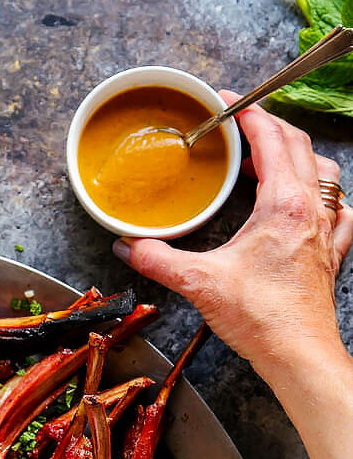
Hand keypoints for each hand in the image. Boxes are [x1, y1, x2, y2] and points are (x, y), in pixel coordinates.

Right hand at [113, 91, 352, 378]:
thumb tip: (127, 246)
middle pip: (300, 146)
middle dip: (269, 126)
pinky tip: (304, 203)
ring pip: (323, 172)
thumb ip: (157, 259)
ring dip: (295, 156)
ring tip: (265, 160)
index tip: (225, 102)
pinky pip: (335, 208)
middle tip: (238, 125)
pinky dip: (319, 194)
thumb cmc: (262, 318)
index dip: (247, 113)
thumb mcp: (200, 282)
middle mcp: (313, 210)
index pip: (271, 138)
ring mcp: (327, 231)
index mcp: (284, 205)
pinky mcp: (330, 253)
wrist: (299, 356)